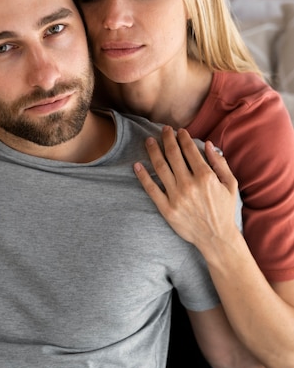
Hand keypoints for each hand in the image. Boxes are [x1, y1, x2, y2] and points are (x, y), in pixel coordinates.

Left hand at [133, 126, 239, 250]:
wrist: (216, 237)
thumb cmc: (224, 210)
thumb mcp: (230, 184)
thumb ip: (220, 163)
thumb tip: (207, 144)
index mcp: (205, 176)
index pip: (189, 150)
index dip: (182, 137)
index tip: (179, 131)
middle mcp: (189, 184)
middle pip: (173, 155)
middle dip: (167, 139)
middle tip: (163, 130)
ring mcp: (176, 196)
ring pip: (160, 168)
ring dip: (153, 151)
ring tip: (149, 141)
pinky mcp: (167, 209)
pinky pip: (152, 189)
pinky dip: (143, 176)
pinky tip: (137, 165)